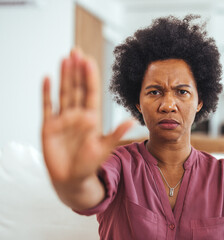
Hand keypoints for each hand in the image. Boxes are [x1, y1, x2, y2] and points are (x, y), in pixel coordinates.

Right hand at [42, 49, 132, 184]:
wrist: (72, 179)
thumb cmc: (89, 164)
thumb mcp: (104, 148)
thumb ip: (116, 133)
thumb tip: (132, 121)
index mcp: (91, 118)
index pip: (91, 93)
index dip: (90, 77)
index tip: (89, 61)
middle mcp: (77, 115)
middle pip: (77, 88)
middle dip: (77, 70)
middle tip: (76, 51)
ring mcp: (63, 119)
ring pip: (63, 93)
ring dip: (64, 76)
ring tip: (65, 59)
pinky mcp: (49, 127)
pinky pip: (47, 106)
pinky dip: (46, 93)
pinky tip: (47, 78)